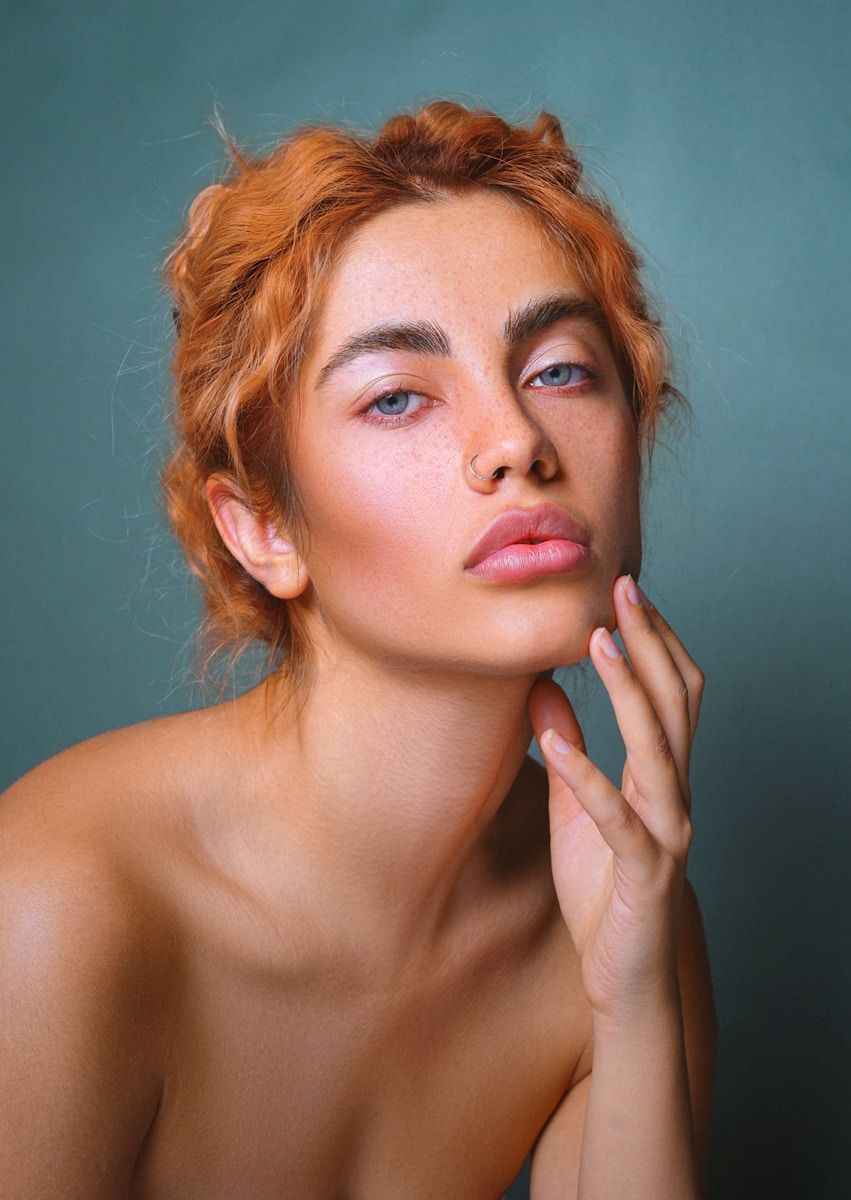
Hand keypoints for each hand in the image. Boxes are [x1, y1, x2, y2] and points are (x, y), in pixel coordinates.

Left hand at [528, 575, 703, 1023]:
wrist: (623, 972)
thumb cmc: (602, 886)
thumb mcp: (574, 807)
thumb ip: (566, 751)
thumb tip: (540, 690)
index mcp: (660, 776)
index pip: (672, 692)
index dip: (655, 640)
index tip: (625, 592)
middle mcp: (675, 795)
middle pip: (674, 702)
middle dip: (650, 641)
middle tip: (622, 587)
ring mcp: (665, 832)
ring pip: (658, 747)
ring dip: (628, 689)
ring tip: (597, 640)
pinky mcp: (643, 871)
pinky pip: (616, 818)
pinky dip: (587, 777)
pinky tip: (556, 744)